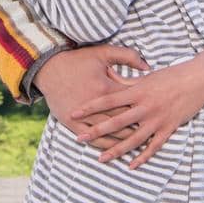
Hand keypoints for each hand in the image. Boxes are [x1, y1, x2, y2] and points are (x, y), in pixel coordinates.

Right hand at [35, 44, 150, 150]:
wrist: (48, 68)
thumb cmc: (77, 60)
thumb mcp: (103, 53)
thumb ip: (128, 56)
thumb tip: (148, 67)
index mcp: (105, 89)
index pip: (130, 104)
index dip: (143, 111)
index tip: (156, 114)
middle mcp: (95, 106)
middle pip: (122, 122)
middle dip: (137, 129)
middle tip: (151, 134)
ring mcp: (82, 117)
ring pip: (108, 134)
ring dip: (122, 141)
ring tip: (136, 145)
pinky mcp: (71, 123)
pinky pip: (91, 139)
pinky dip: (103, 145)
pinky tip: (113, 149)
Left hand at [70, 47, 203, 167]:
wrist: (198, 79)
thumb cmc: (171, 75)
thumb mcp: (146, 75)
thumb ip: (126, 80)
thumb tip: (106, 75)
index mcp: (137, 90)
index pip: (108, 100)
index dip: (90, 107)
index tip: (74, 113)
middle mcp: (145, 106)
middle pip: (116, 121)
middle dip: (96, 131)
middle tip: (79, 139)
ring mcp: (157, 119)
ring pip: (133, 139)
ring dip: (116, 150)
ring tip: (100, 158)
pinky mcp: (169, 128)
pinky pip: (154, 146)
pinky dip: (142, 157)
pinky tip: (131, 165)